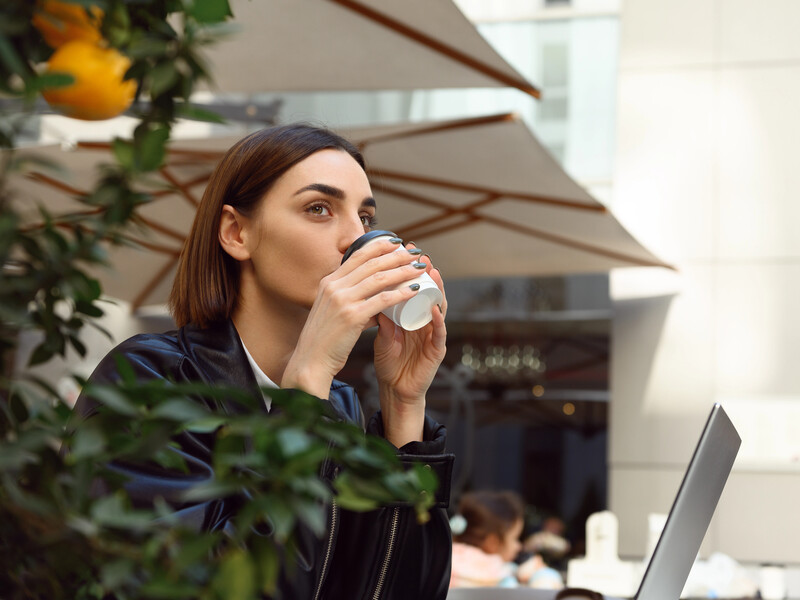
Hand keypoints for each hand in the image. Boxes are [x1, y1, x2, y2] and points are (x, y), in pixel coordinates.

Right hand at [282, 239, 431, 398]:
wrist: (309, 362)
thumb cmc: (323, 340)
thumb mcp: (332, 312)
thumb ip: (351, 302)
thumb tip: (375, 303)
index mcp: (328, 282)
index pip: (357, 255)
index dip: (379, 246)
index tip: (397, 242)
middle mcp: (334, 286)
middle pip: (371, 263)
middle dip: (396, 255)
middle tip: (415, 253)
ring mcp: (342, 300)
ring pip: (379, 278)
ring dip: (402, 271)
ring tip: (419, 268)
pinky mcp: (352, 316)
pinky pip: (382, 300)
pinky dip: (400, 293)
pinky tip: (414, 291)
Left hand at [373, 245, 446, 445]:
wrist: (395, 389)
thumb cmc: (390, 362)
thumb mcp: (382, 336)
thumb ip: (381, 319)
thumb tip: (373, 295)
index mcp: (412, 315)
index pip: (413, 288)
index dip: (409, 271)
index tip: (403, 252)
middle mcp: (425, 321)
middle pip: (429, 292)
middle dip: (427, 273)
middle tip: (421, 256)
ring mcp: (433, 334)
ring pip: (440, 307)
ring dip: (437, 290)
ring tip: (432, 273)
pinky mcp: (437, 349)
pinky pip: (439, 332)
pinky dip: (439, 320)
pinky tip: (435, 308)